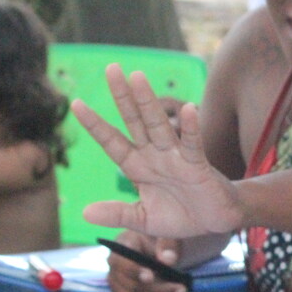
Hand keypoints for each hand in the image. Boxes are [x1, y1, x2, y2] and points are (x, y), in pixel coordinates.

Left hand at [72, 64, 246, 237]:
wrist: (215, 223)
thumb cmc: (180, 216)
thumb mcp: (143, 219)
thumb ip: (117, 214)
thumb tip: (85, 213)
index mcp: (139, 168)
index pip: (113, 142)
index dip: (96, 125)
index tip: (76, 103)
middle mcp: (155, 156)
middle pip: (135, 122)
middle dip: (123, 97)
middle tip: (111, 68)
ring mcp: (176, 158)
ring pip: (159, 126)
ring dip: (148, 102)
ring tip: (137, 77)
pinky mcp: (198, 166)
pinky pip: (193, 144)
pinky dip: (190, 128)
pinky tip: (188, 109)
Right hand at [106, 231, 188, 291]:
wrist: (161, 252)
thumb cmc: (161, 241)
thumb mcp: (168, 235)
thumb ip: (169, 244)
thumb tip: (167, 260)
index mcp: (122, 245)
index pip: (121, 261)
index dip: (135, 271)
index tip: (151, 277)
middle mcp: (115, 267)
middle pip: (131, 287)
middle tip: (182, 290)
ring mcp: (118, 285)